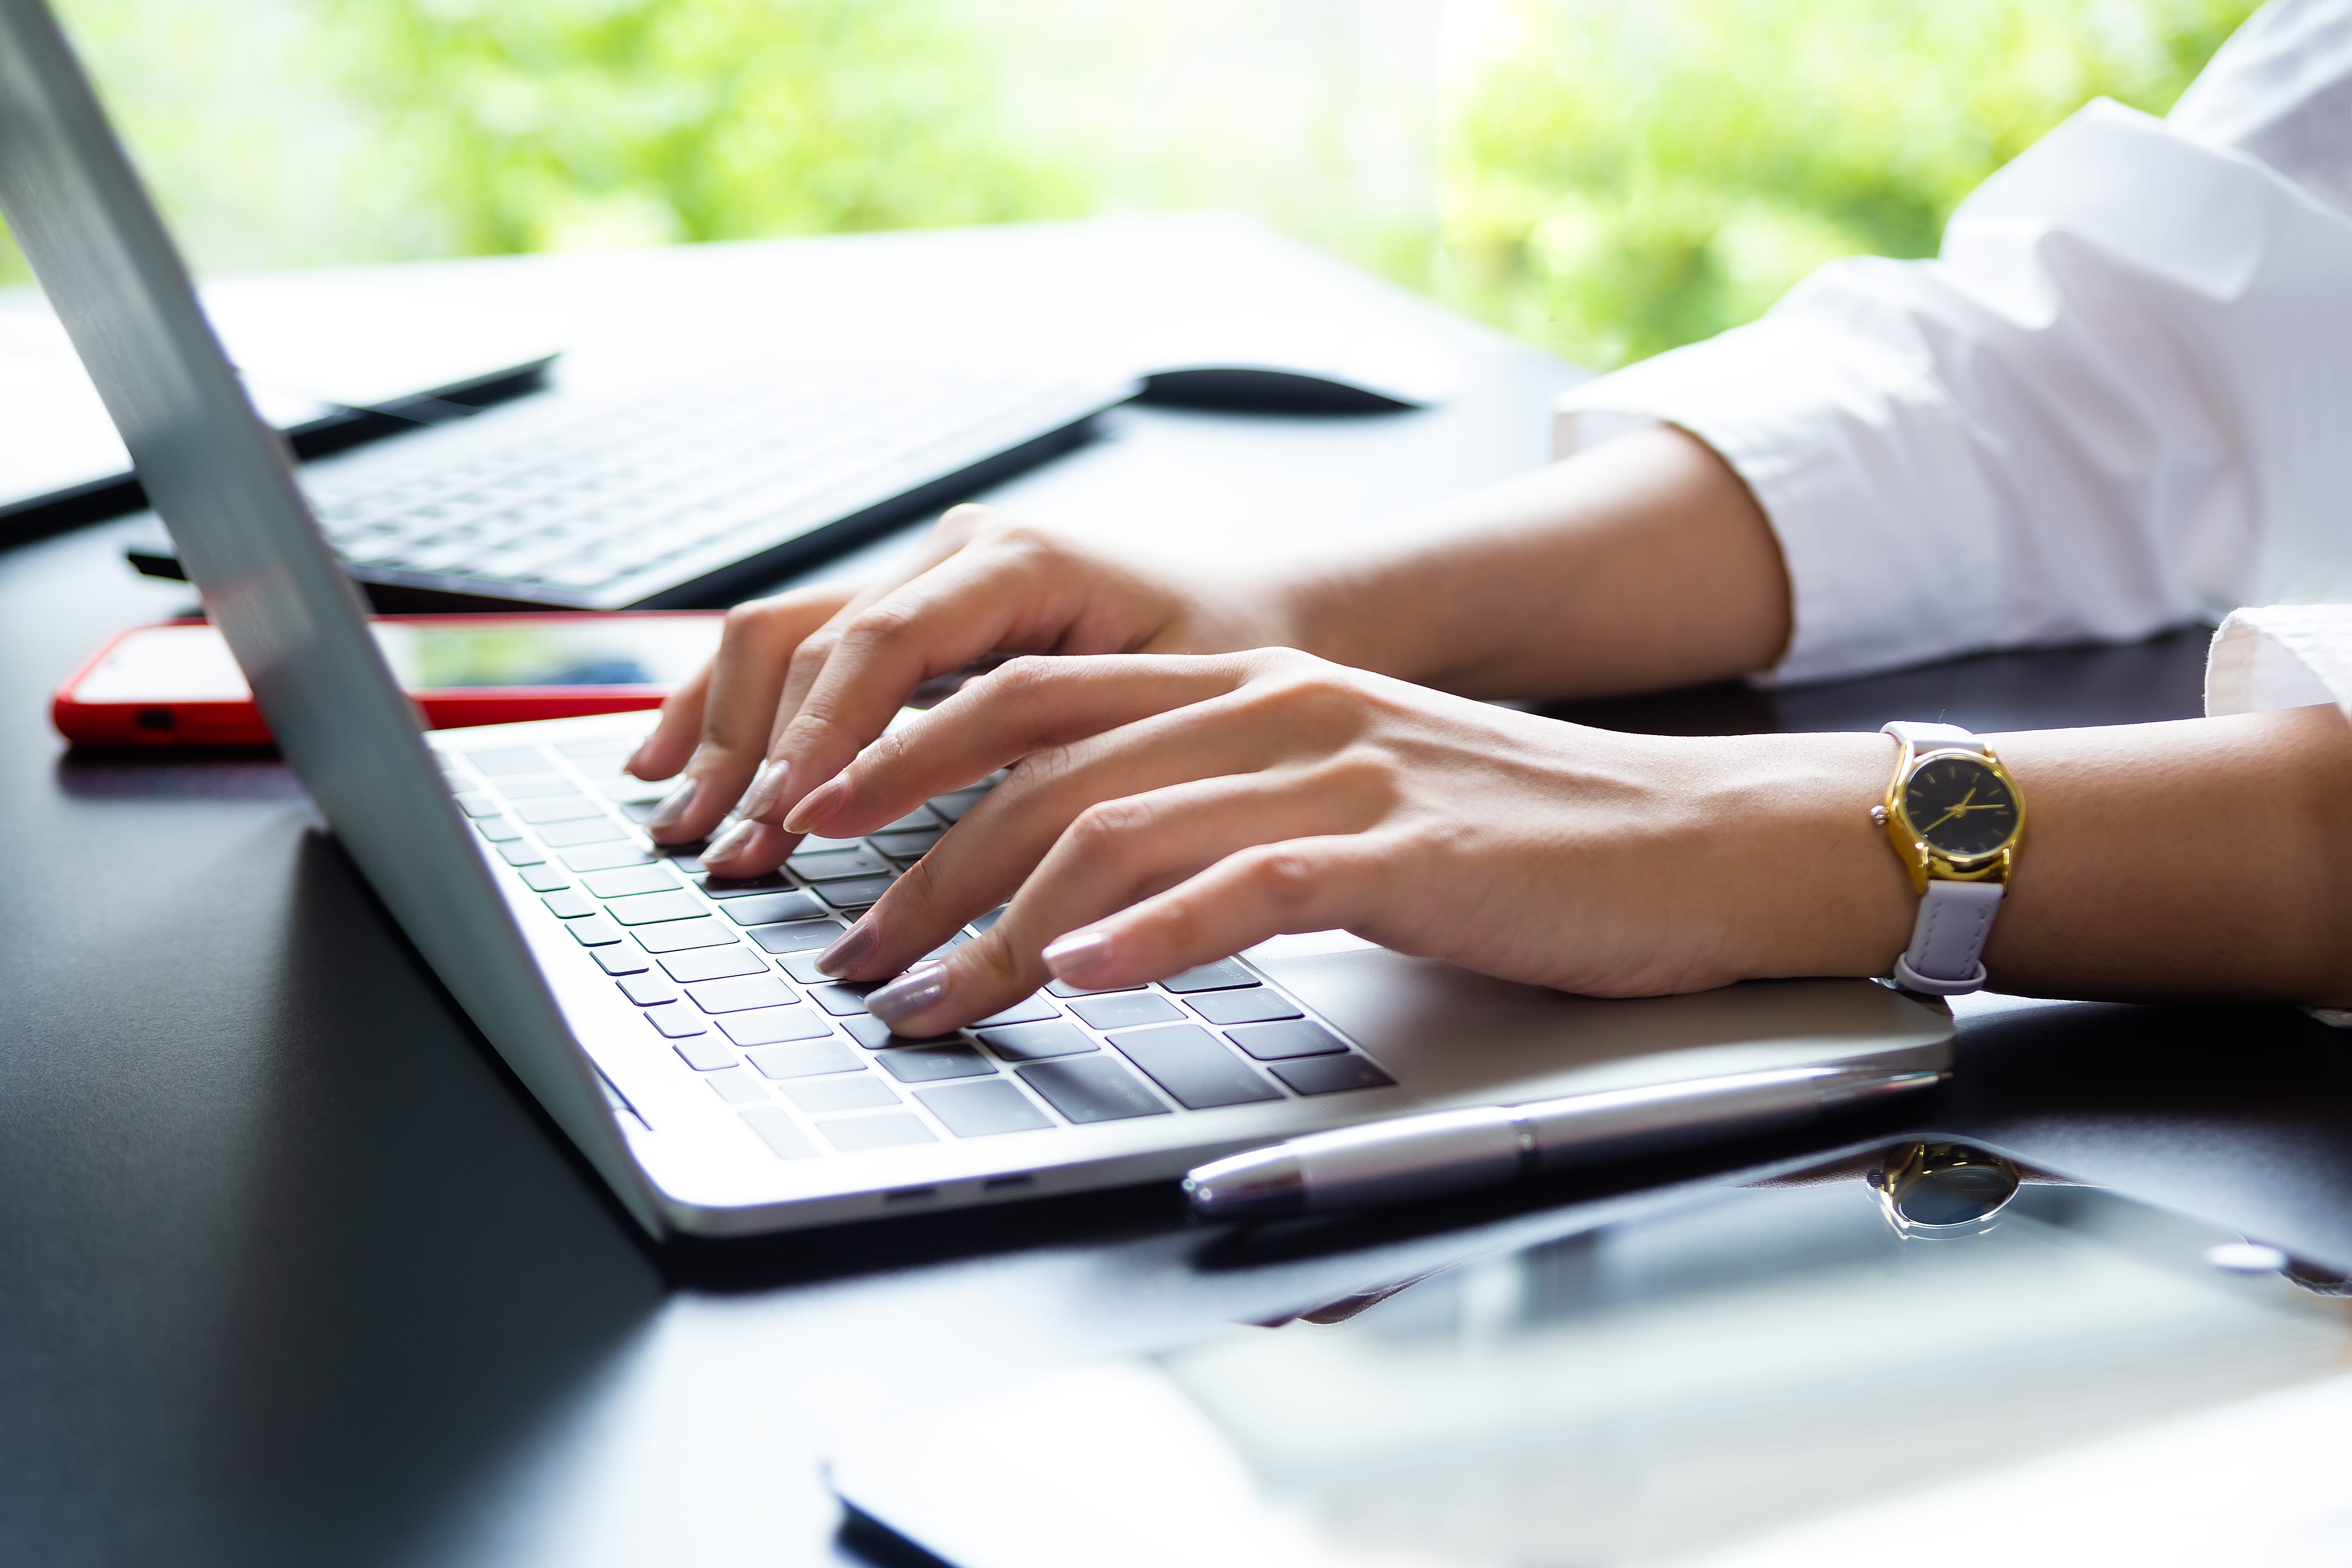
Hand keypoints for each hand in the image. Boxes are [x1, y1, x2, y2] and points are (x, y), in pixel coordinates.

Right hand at [622, 504, 1303, 867]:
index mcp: (1023, 560)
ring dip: (721, 732)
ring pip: (781, 635)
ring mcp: (923, 575)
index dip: (827, 738)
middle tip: (725, 854)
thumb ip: (1069, 765)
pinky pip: (793, 649)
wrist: (1269, 623)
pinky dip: (728, 709)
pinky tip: (674, 765)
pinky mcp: (907, 614)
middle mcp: (958, 552)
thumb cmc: (1232, 672)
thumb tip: (987, 858)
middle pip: (813, 637)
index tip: (788, 822)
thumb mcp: (1170, 718)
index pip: (887, 643)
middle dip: (759, 752)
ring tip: (679, 822)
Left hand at [794, 649, 1910, 1035]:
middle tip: (847, 954)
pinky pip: (1251, 882)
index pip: (1028, 709)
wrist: (1693, 838)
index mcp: (1248, 687)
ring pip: (1122, 830)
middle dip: (917, 864)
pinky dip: (1155, 933)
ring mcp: (1340, 768)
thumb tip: (1082, 900)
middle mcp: (1276, 706)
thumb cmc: (1514, 839)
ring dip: (1000, 926)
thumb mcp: (1339, 803)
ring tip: (925, 1001)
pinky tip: (1085, 980)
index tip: (823, 849)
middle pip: (1042, 767)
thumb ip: (1214, 823)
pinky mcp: (1406, 843)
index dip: (905, 770)